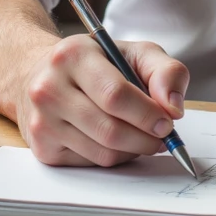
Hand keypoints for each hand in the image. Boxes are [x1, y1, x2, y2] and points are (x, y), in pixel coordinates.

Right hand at [17, 35, 189, 166]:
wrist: (44, 75)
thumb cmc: (96, 63)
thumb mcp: (135, 52)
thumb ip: (165, 71)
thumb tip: (173, 107)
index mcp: (73, 56)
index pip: (115, 95)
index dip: (147, 114)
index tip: (168, 122)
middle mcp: (49, 89)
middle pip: (110, 129)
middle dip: (145, 138)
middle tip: (163, 136)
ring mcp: (42, 121)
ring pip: (102, 152)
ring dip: (133, 150)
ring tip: (142, 136)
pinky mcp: (42, 148)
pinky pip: (90, 163)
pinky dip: (113, 156)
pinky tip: (117, 140)